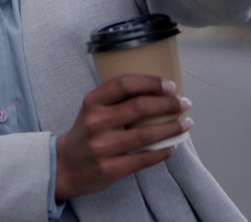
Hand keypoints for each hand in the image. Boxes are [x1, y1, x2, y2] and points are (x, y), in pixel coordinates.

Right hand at [54, 75, 191, 201]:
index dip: (151, 82)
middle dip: (168, 104)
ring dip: (171, 128)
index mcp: (92, 102)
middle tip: (183, 103)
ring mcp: (103, 147)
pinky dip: (162, 152)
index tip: (170, 85)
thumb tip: (158, 92)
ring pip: (146, 134)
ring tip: (186, 123)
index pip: (124, 84)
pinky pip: (144, 159)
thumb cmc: (86, 133)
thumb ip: (117, 100)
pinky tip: (172, 147)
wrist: (65, 166)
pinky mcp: (110, 169)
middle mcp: (96, 122)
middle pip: (140, 108)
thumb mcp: (92, 109)